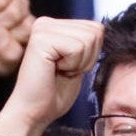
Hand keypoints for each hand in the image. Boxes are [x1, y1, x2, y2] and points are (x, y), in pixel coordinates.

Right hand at [0, 17, 103, 135]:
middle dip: (87, 58)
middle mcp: (46, 22)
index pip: (96, 28)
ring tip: (59, 71)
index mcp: (55, 26)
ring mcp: (43, 29)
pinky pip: (77, 48)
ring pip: (88, 39)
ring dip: (79, 63)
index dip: (91, 55)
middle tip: (64, 71)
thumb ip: (87, 43)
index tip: (69, 68)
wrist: (34, 113)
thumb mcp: (78, 63)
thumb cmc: (53, 94)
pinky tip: (54, 71)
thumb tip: (101, 28)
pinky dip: (72, 65)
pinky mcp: (41, 39)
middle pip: (95, 31)